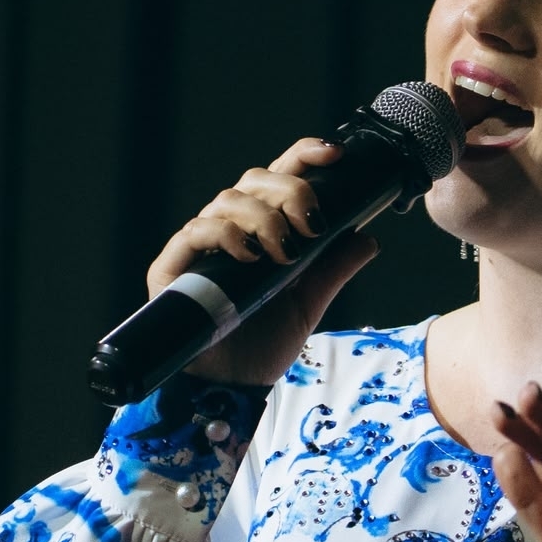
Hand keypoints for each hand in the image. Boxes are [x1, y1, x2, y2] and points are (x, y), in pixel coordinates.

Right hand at [146, 138, 379, 387]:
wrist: (232, 387)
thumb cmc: (263, 343)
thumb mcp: (309, 302)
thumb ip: (334, 268)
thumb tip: (369, 237)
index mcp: (261, 229)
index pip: (278, 176)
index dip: (303, 155)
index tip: (335, 154)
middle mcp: (229, 229)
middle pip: (255, 179)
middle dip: (289, 192)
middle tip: (312, 226)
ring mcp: (199, 245)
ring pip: (228, 200)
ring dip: (263, 218)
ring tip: (283, 253)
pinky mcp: (172, 266)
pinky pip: (196, 231)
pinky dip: (226, 235)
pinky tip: (248, 256)